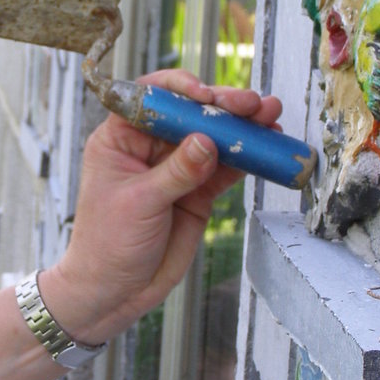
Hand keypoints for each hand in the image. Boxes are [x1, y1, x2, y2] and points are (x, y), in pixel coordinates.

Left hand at [39, 69, 281, 345]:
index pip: (150, 98)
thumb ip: (176, 173)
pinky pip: (227, 167)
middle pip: (189, 113)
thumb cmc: (108, 243)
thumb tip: (207, 141)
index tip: (203, 94)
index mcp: (120, 138)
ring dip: (243, 127)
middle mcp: (149, 145)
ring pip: (213, 137)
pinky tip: (269, 148)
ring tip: (272, 116)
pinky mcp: (198, 190)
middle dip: (221, 105)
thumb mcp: (139, 203)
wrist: (116, 291)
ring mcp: (177, 166)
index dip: (178, 88)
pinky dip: (249, 159)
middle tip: (252, 104)